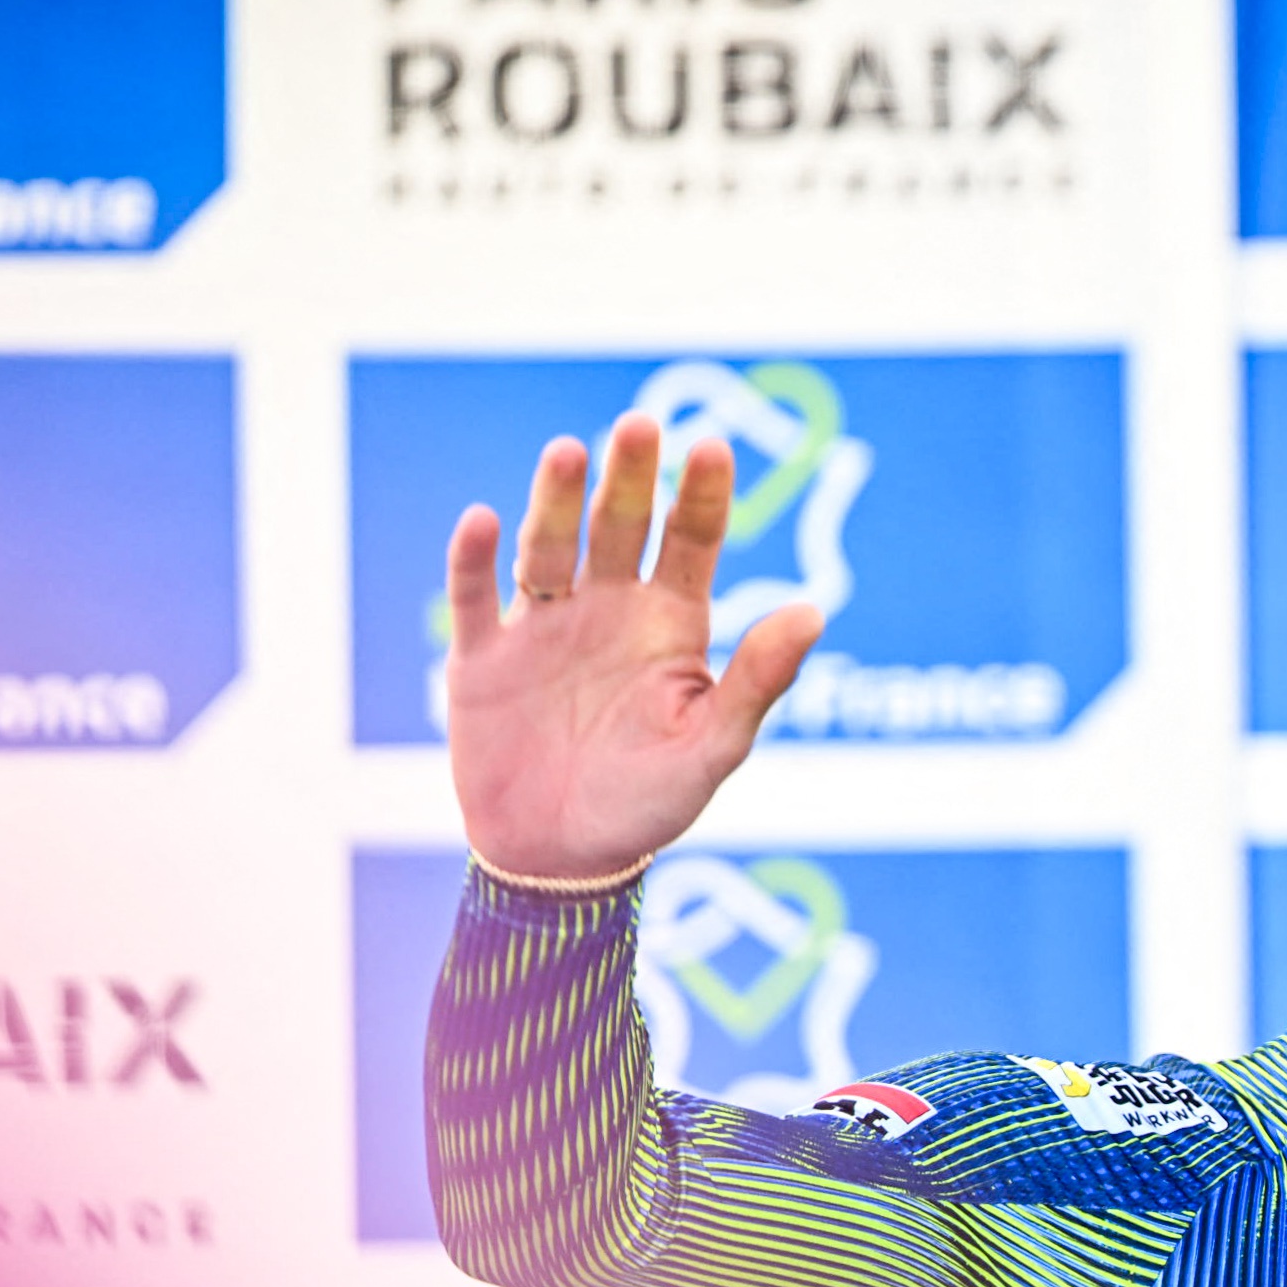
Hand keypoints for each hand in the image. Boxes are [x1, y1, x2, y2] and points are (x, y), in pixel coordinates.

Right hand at [444, 414, 821, 880]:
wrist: (559, 861)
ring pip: (549, 546)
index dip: (701, 495)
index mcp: (670, 622)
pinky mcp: (482, 658)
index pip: (692, 541)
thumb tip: (813, 610)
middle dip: (630, 477)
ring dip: (556, 500)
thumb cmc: (647, 805)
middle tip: (641, 425)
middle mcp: (607, 608)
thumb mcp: (713, 749)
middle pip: (621, 526)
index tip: (711, 447)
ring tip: (568, 452)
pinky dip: (474, 559)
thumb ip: (758, 682)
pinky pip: (475, 599)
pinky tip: (482, 519)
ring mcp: (542, 628)